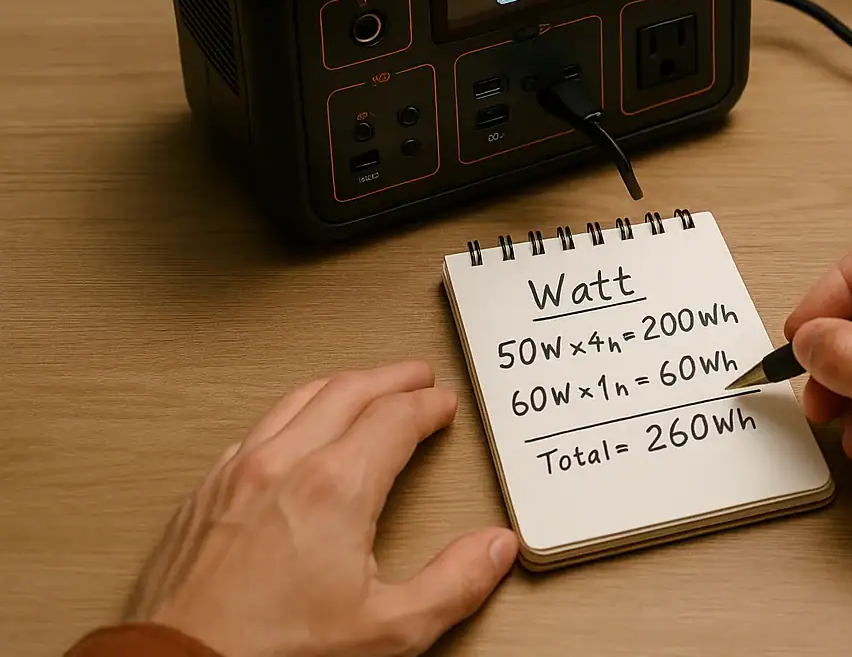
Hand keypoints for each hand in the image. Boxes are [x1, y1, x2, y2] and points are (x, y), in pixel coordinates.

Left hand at [125, 361, 517, 656]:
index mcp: (335, 488)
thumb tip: (493, 548)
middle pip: (347, 391)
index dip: (428, 406)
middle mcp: (282, 466)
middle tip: (416, 377)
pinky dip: (291, 415)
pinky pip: (255, 430)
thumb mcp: (387, 632)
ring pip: (295, 400)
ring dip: (340, 386)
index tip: (443, 406)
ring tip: (364, 388)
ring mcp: (235, 475)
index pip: (395, 417)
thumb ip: (452, 583)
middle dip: (390, 379)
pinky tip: (296, 431)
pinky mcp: (202, 495)